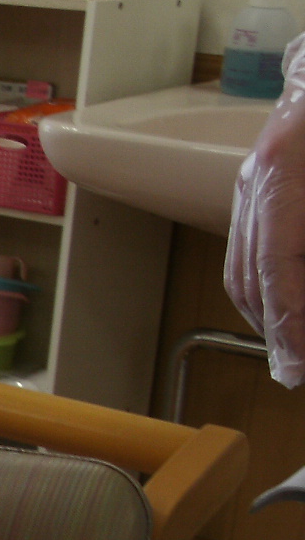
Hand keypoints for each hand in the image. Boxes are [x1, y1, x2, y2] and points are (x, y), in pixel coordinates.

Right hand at [227, 37, 304, 387]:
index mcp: (283, 171)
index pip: (278, 265)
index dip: (289, 320)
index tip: (301, 362)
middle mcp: (256, 179)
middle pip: (251, 276)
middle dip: (276, 330)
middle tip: (299, 369)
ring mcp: (248, 182)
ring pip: (241, 269)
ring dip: (266, 317)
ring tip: (291, 349)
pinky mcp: (254, 185)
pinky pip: (247, 252)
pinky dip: (263, 289)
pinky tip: (284, 311)